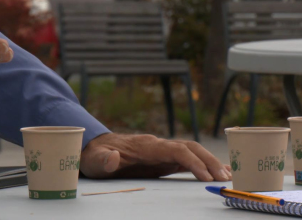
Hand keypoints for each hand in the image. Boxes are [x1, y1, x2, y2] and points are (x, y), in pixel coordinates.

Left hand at [80, 133, 231, 181]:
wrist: (95, 149)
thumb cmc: (95, 156)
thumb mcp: (95, 160)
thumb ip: (104, 159)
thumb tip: (113, 158)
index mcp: (144, 146)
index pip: (174, 149)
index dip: (192, 161)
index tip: (205, 176)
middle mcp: (156, 145)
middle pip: (188, 147)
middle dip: (208, 160)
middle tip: (225, 178)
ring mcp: (160, 150)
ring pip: (191, 150)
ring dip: (209, 161)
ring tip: (228, 175)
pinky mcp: (162, 158)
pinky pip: (186, 158)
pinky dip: (202, 163)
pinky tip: (216, 171)